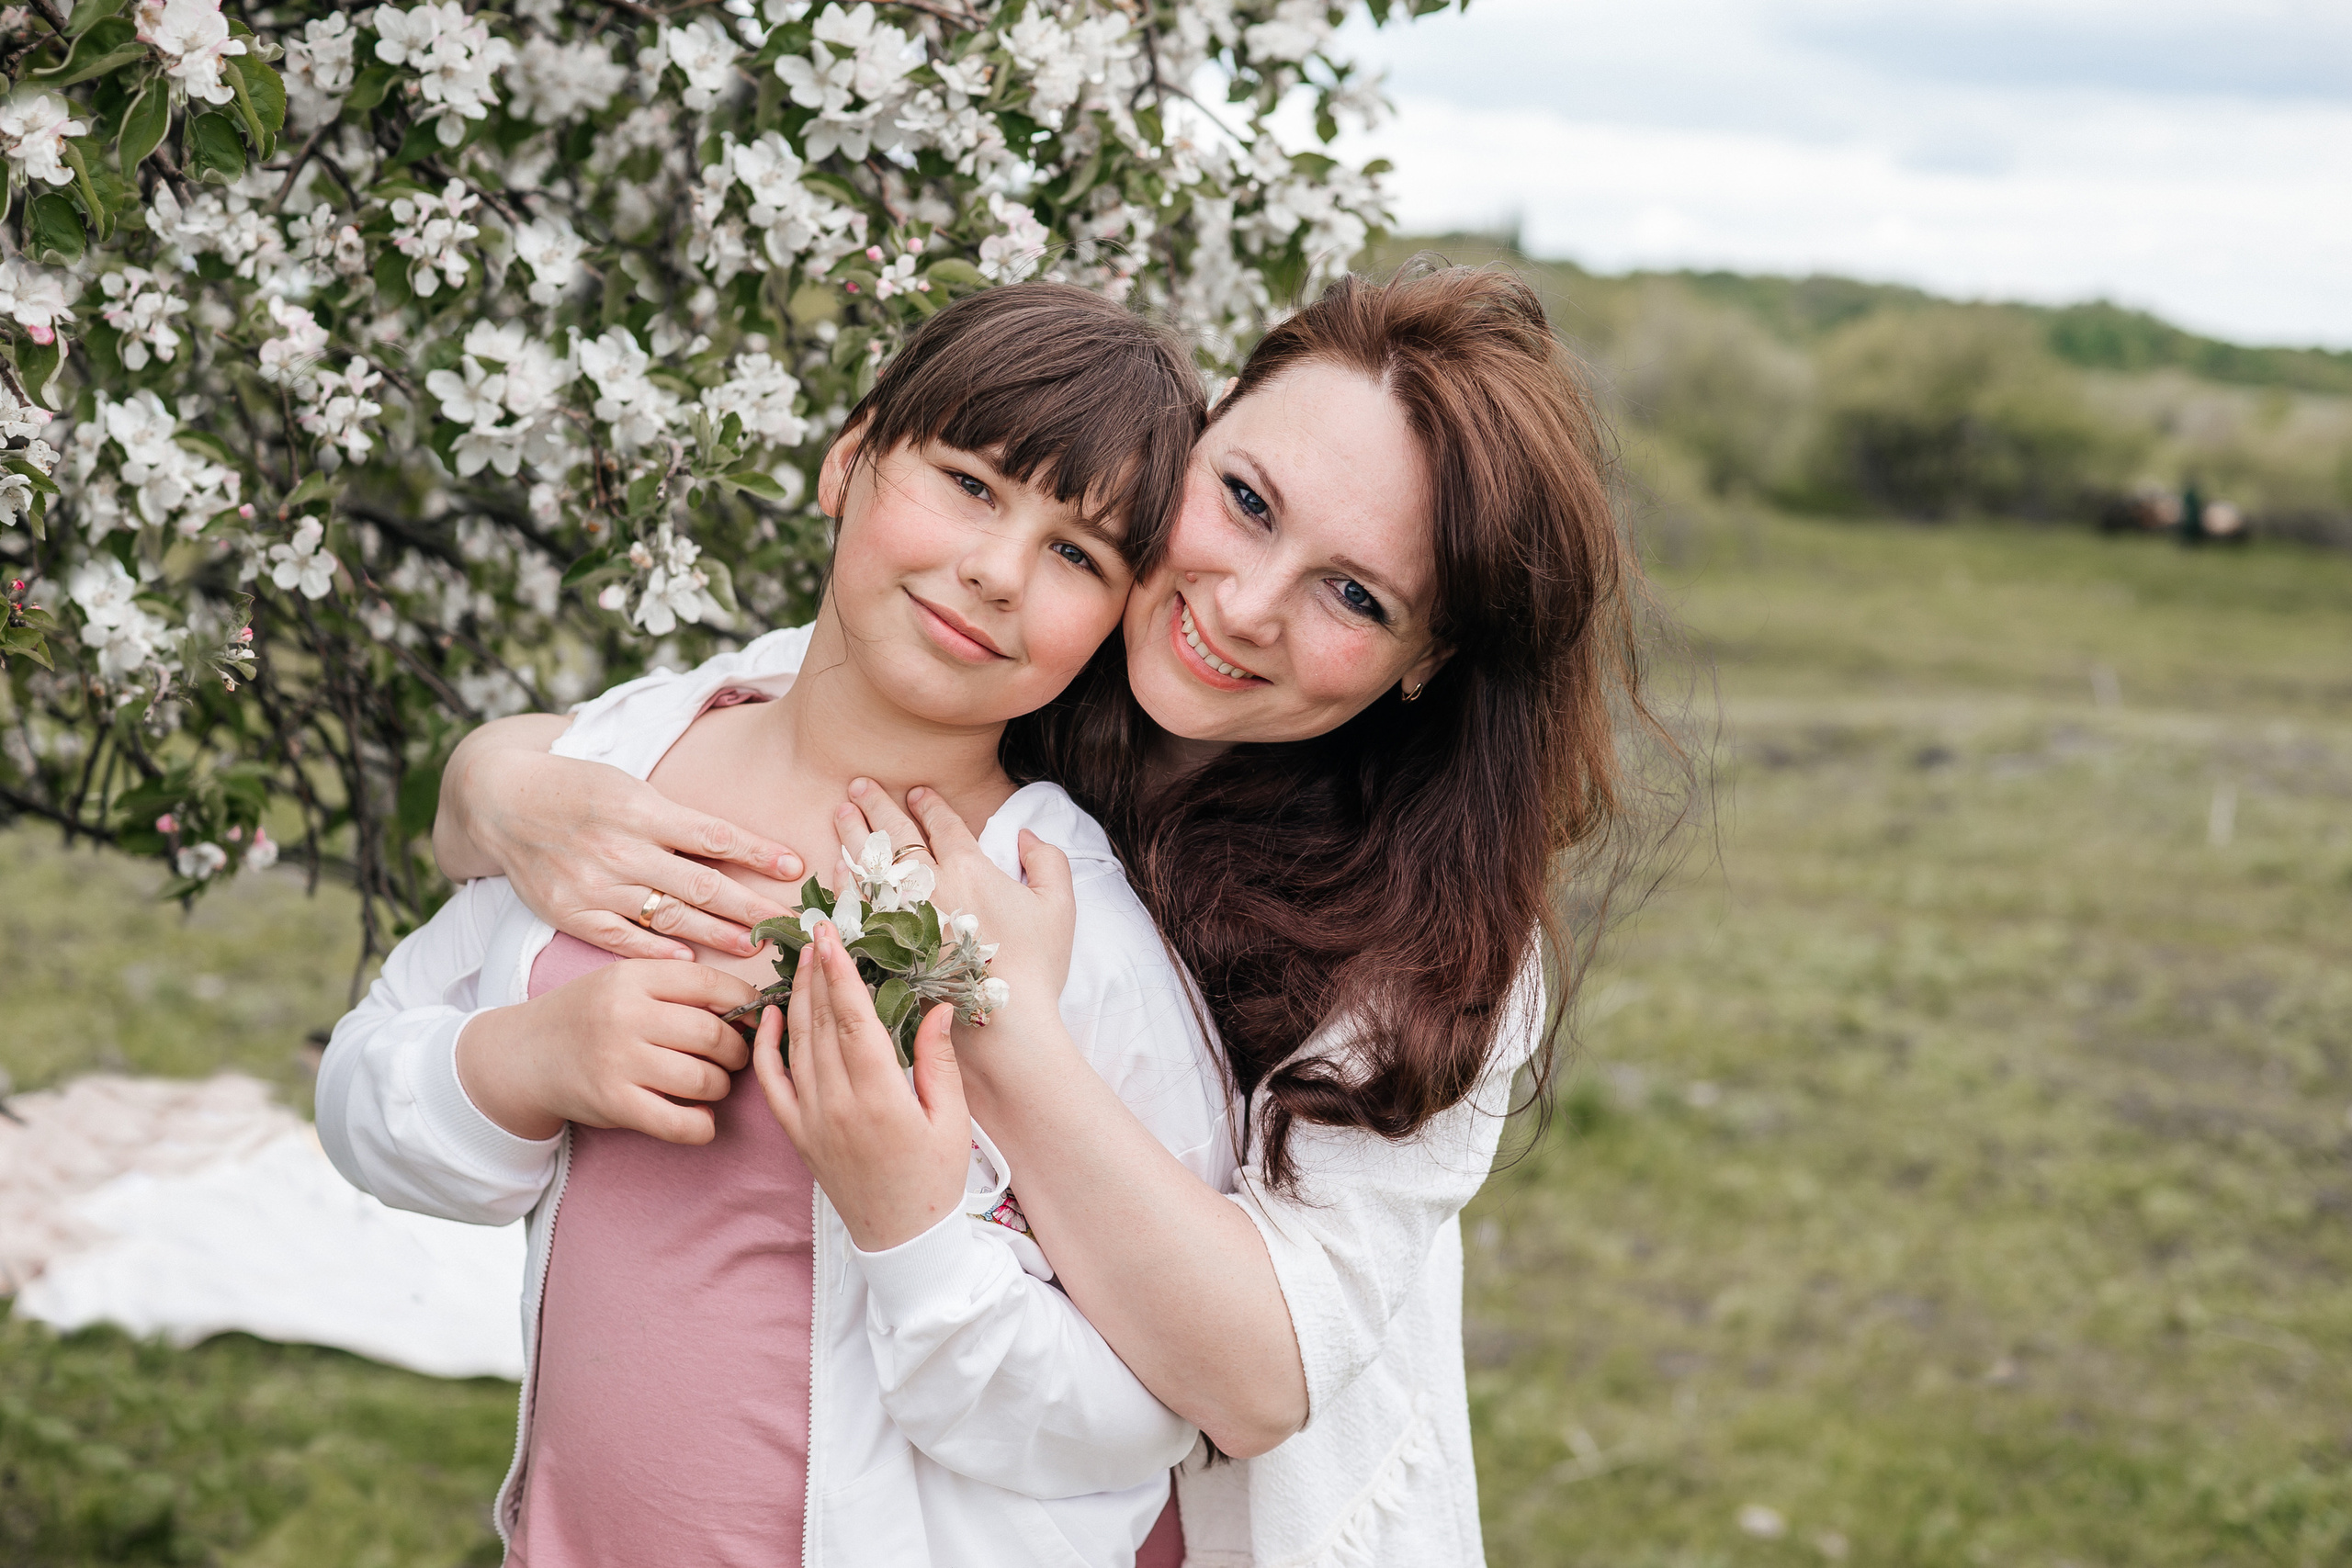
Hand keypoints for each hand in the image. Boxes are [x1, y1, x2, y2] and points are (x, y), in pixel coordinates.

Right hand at [436, 715, 803, 959]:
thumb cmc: (578, 789)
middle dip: (751, 906)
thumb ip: (676, 819)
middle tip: (791, 924)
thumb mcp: (630, 787)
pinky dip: (658, 949)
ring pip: (669, 916)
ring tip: (756, 947)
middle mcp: (620, 848)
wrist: (502, 801)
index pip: (714, 835)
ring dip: (717, 934)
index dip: (758, 853)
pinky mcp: (571, 912)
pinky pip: (623, 938)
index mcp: (640, 809)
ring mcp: (594, 884)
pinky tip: (690, 960)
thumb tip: (736, 847)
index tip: (796, 867)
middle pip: (701, 884)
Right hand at [456, 960, 758, 1143]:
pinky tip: (701, 1119)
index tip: (755, 1017)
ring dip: (721, 1087)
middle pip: (714, 1034)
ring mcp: (619, 1061)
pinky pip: (680, 1123)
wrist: (526, 1055)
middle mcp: (626, 1015)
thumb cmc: (590, 1016)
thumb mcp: (625, 982)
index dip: (746, 1003)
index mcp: (634, 977)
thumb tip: (752, 1003)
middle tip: (733, 1058)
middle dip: (737, 1051)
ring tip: (712, 1084)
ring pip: (704, 1079)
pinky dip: (703, 1126)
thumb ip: (677, 986)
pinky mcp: (614, 1104)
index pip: (712, 984)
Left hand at [751, 923, 969, 1252]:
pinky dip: (765, 1046)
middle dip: (817, 972)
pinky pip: (772, 1083)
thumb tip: (938, 1007)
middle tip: (815, 930)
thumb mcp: (952, 1120)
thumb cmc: (935, 1180)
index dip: (840, 975)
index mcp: (880, 1099)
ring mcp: (811, 1121)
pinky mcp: (798, 1134)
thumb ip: (939, 1061)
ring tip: (803, 958)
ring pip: (795, 1045)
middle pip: (819, 1024)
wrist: (902, 1241)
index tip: (832, 937)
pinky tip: (770, 1014)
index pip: (853, 1021)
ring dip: (797, 997)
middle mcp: (837, 1106)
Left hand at [835, 780, 1077, 1036]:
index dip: (928, 803)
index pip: (942, 822)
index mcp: (969, 867)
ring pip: (867, 862)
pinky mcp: (883, 945)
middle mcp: (928, 883)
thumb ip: (1049, 862)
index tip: (916, 792)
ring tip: (841, 813)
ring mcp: (900, 913)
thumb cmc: (1035, 967)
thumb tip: (1026, 836)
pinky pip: (854, 905)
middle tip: (859, 785)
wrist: (1003, 1022)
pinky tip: (836, 868)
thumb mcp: (1059, 907)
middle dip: (877, 804)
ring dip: (852, 833)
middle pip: (896, 833)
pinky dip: (843, 882)